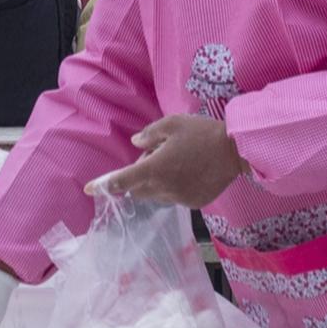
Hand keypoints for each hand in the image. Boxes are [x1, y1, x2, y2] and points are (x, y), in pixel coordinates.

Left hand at [89, 114, 246, 207]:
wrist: (236, 151)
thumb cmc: (202, 133)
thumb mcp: (172, 123)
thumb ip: (149, 134)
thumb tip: (136, 144)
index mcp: (155, 169)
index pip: (122, 180)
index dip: (104, 185)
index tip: (90, 189)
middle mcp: (164, 188)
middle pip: (138, 189)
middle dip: (138, 175)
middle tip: (156, 153)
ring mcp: (180, 198)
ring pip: (156, 194)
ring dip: (156, 182)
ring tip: (176, 161)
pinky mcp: (194, 203)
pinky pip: (174, 197)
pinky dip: (173, 187)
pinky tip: (189, 171)